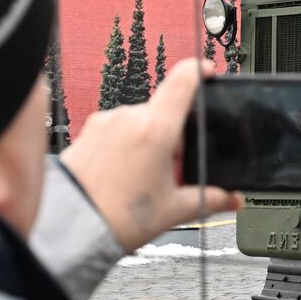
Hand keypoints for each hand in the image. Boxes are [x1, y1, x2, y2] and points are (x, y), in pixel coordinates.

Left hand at [61, 58, 241, 251]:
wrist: (68, 229)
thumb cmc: (115, 218)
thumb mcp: (173, 210)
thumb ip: (210, 199)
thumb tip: (232, 199)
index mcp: (156, 129)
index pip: (183, 80)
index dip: (200, 71)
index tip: (208, 72)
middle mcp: (128, 118)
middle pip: (163, 111)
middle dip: (174, 135)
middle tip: (173, 169)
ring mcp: (105, 124)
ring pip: (139, 122)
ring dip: (149, 141)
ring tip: (146, 178)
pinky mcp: (87, 134)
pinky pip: (116, 132)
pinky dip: (127, 147)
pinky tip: (125, 176)